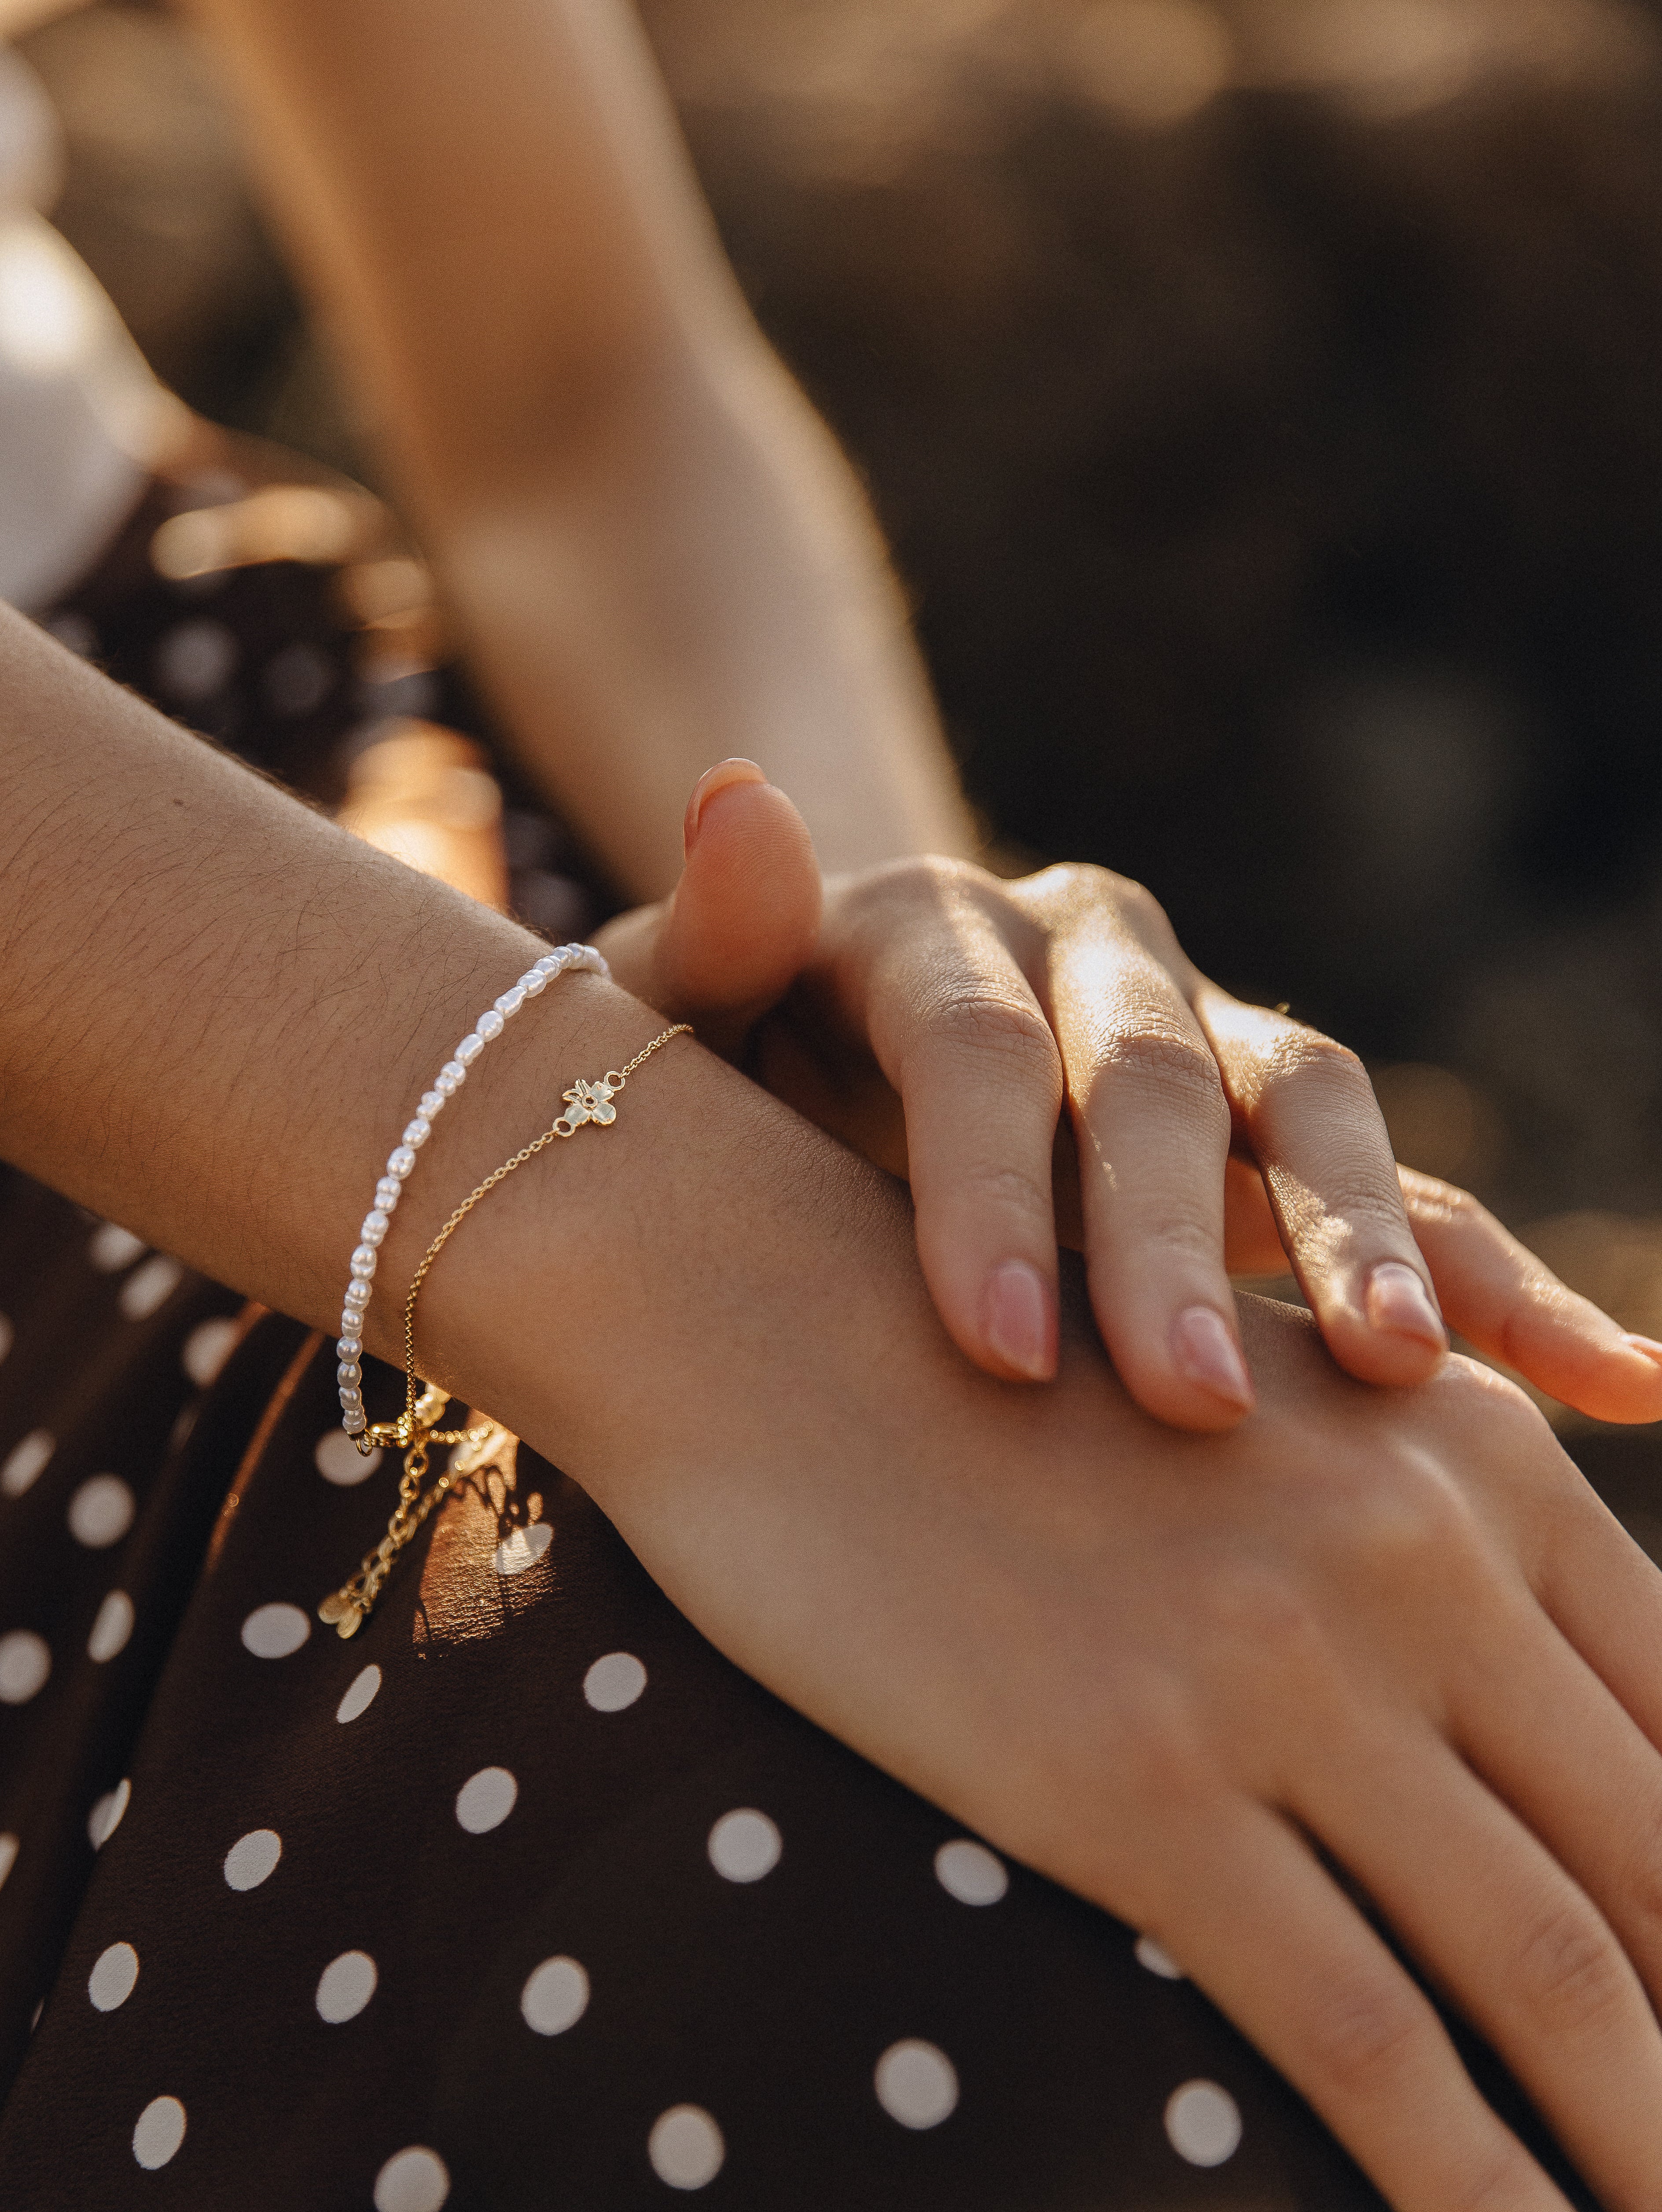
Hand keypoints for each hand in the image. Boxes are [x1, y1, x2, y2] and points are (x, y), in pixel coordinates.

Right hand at [493, 1099, 1658, 2211]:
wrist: (776, 1328)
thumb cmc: (1016, 1380)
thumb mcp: (1270, 1401)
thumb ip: (1434, 1520)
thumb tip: (1553, 1715)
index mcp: (1470, 1452)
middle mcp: (1415, 1549)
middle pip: (1661, 1861)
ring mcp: (1281, 1672)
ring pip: (1554, 1969)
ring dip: (1659, 2155)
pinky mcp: (1139, 1785)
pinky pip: (1364, 2038)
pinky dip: (1490, 2204)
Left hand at [595, 760, 1661, 1431]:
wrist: (798, 1071)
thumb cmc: (710, 1075)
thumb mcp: (662, 1018)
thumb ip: (703, 935)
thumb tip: (735, 790)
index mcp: (931, 925)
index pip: (973, 1044)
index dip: (986, 1186)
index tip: (993, 1352)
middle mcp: (1083, 958)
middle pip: (1149, 1078)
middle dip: (1171, 1244)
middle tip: (1190, 1405)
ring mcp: (1195, 1035)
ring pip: (1306, 1110)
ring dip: (1370, 1239)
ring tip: (1418, 1377)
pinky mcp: (1270, 1137)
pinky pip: (1404, 1194)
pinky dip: (1499, 1278)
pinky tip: (1617, 1381)